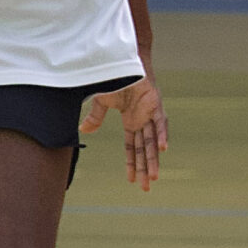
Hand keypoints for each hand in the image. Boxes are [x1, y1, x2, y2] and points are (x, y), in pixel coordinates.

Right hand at [80, 70, 168, 191]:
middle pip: (144, 150)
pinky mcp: (155, 104)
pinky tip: (163, 149)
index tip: (131, 180)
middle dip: (145, 168)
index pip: (132, 148)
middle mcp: (143, 121)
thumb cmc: (116, 77)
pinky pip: (159, 122)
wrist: (124, 60)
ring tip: (153, 176)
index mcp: (131, 121)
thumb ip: (96, 117)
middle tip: (146, 187)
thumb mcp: (102, 101)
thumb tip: (84, 131)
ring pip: (152, 141)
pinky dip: (161, 135)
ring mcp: (151, 113)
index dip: (132, 164)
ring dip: (153, 158)